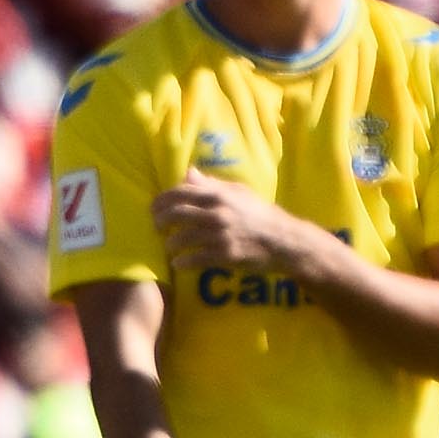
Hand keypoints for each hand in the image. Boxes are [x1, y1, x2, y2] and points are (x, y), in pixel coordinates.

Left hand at [153, 172, 323, 272]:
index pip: (179, 193)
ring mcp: (219, 235)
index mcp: (217, 195)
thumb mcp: (239, 192)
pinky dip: (182, 262)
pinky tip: (179, 264)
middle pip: (175, 214)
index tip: (155, 208)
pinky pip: (195, 259)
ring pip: (181, 238)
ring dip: (171, 244)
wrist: (283, 241)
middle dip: (160, 221)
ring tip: (170, 247)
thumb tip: (188, 173)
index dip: (161, 200)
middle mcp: (216, 213)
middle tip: (157, 228)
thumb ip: (212, 184)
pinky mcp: (224, 255)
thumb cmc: (261, 214)